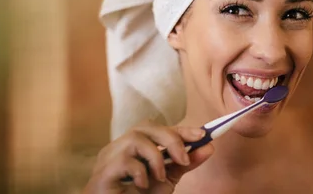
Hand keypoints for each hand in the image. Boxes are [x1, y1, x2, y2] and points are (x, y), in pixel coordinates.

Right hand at [83, 120, 214, 192]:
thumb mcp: (167, 179)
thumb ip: (184, 163)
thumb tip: (209, 147)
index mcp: (135, 144)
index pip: (159, 129)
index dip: (181, 129)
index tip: (203, 135)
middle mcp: (121, 145)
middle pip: (147, 126)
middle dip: (171, 139)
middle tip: (184, 159)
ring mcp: (110, 156)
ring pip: (136, 139)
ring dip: (155, 158)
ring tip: (160, 177)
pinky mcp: (104, 171)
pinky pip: (125, 161)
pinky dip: (141, 173)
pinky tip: (143, 186)